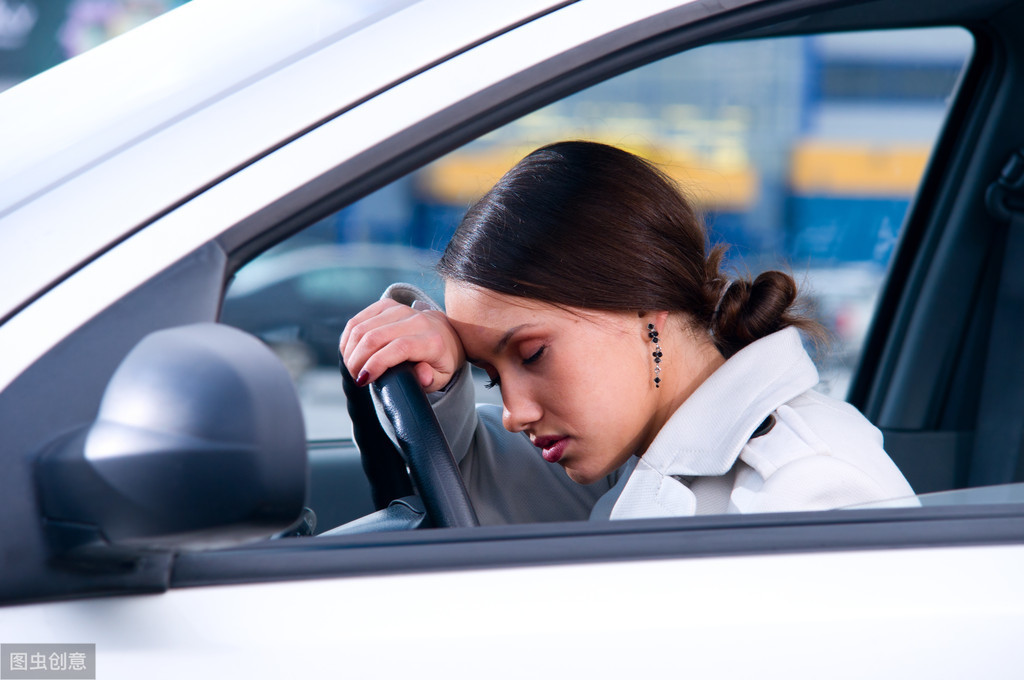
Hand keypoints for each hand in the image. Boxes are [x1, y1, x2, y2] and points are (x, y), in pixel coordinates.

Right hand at [340, 298, 464, 391]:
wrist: (445, 334)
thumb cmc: (439, 360)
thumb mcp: (442, 377)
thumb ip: (431, 378)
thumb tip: (422, 375)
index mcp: (432, 340)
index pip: (399, 347)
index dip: (377, 363)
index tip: (364, 379)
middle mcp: (417, 320)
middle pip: (375, 337)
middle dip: (358, 360)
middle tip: (355, 377)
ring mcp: (400, 309)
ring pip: (362, 327)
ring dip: (350, 350)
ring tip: (352, 367)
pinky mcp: (386, 305)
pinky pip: (358, 319)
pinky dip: (348, 338)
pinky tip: (349, 352)